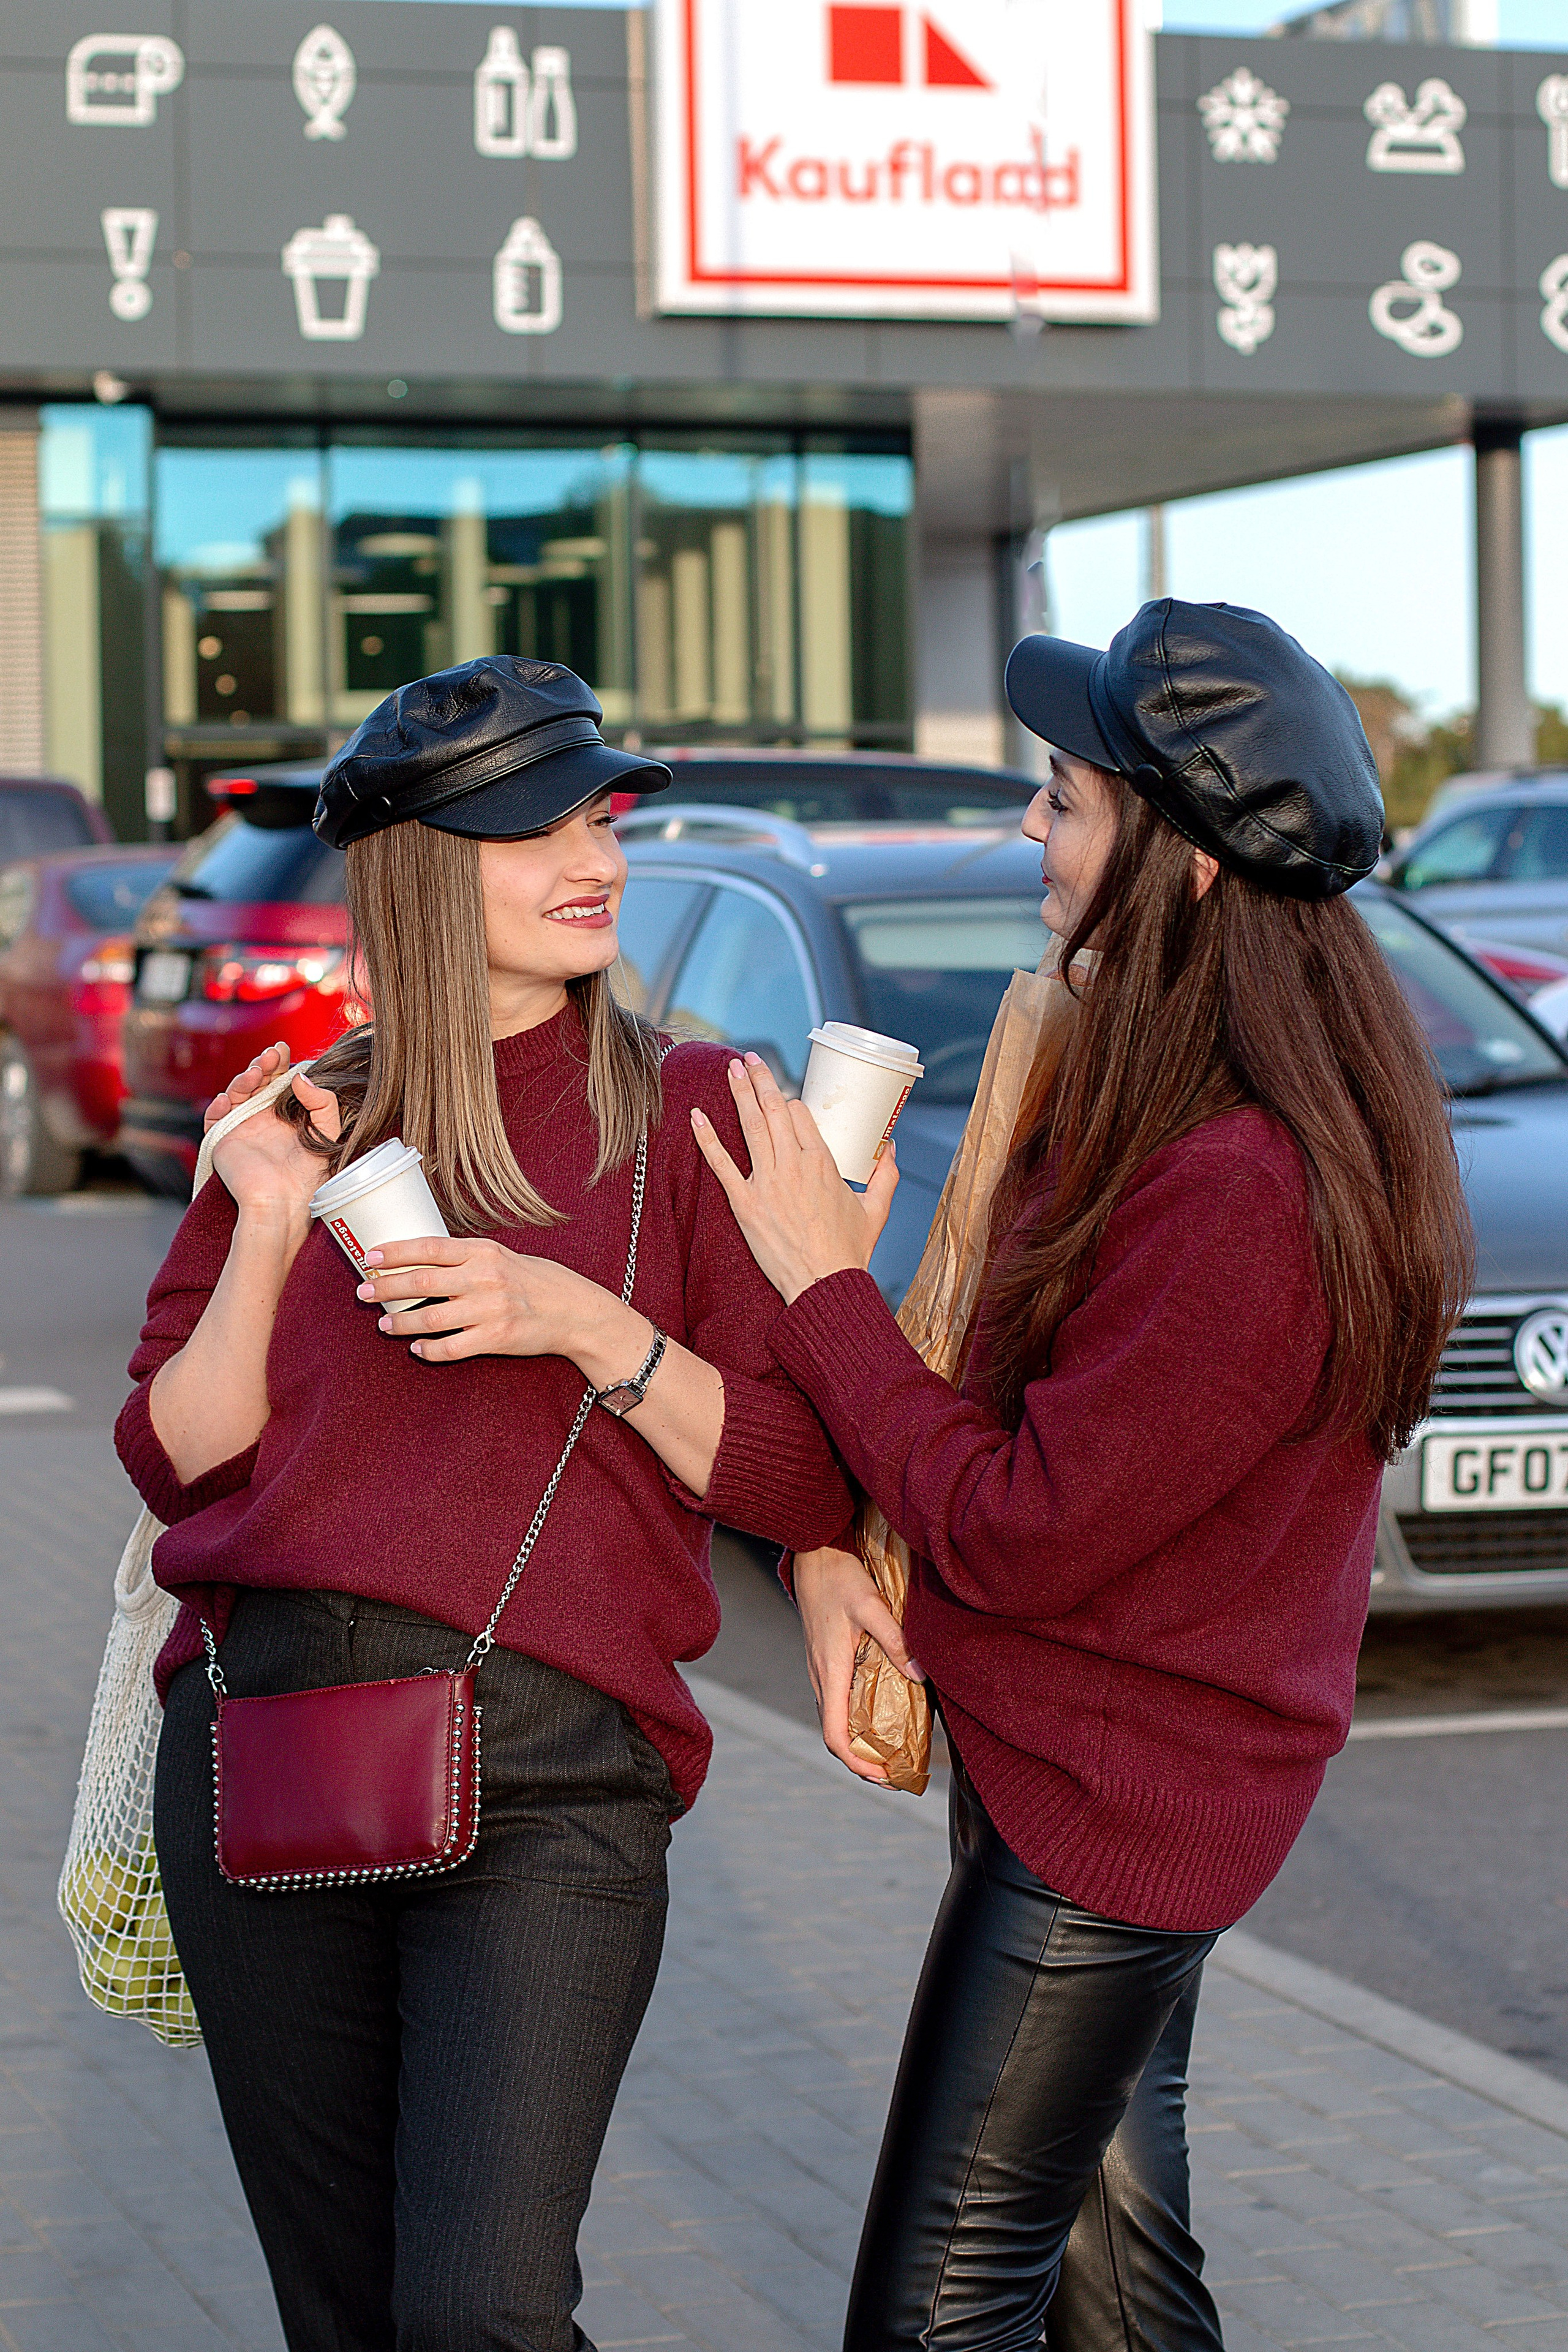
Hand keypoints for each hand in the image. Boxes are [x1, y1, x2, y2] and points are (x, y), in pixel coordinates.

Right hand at [208, 1064, 340, 1222]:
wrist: (283, 1203)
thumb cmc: (309, 1176)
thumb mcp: (328, 1133)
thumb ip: (323, 1102)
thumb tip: (300, 1077)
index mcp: (285, 1115)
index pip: (278, 1081)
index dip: (279, 1064)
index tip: (283, 1050)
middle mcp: (262, 1119)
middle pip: (256, 1082)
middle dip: (262, 1065)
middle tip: (272, 1056)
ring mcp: (242, 1128)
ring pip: (235, 1094)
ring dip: (242, 1080)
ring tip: (255, 1074)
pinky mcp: (224, 1141)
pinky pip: (214, 1118)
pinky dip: (218, 1106)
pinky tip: (228, 1100)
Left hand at [357, 1236, 606, 1365]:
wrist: (573, 1310)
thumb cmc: (533, 1281)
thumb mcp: (501, 1257)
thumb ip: (465, 1258)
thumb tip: (419, 1261)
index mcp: (483, 1252)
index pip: (430, 1248)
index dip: (396, 1252)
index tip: (370, 1256)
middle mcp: (485, 1278)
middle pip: (423, 1282)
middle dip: (387, 1287)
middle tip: (363, 1291)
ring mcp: (491, 1309)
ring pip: (432, 1318)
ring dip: (401, 1323)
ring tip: (383, 1324)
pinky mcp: (497, 1337)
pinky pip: (453, 1348)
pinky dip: (430, 1350)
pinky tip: (417, 1349)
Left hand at [689, 1055, 897, 1303]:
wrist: (824, 1285)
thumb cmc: (848, 1253)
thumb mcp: (876, 1210)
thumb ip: (885, 1176)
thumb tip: (890, 1150)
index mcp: (823, 1163)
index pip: (802, 1116)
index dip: (792, 1103)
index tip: (785, 1100)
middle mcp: (794, 1165)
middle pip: (775, 1110)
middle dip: (761, 1079)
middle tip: (749, 1058)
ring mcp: (767, 1183)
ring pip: (751, 1126)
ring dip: (739, 1093)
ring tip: (731, 1068)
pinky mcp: (746, 1203)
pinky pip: (722, 1164)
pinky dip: (708, 1138)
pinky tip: (696, 1115)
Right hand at [793, 1546, 922, 1785]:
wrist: (812, 1552)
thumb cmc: (839, 1576)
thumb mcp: (871, 1605)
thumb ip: (896, 1639)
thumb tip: (921, 1676)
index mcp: (829, 1670)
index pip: (835, 1735)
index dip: (858, 1763)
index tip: (884, 1775)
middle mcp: (820, 1676)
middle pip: (835, 1735)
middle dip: (863, 1762)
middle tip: (897, 1775)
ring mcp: (819, 1669)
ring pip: (835, 1720)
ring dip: (858, 1743)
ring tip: (891, 1753)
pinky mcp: (824, 1660)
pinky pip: (836, 1702)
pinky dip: (854, 1721)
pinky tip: (879, 1716)